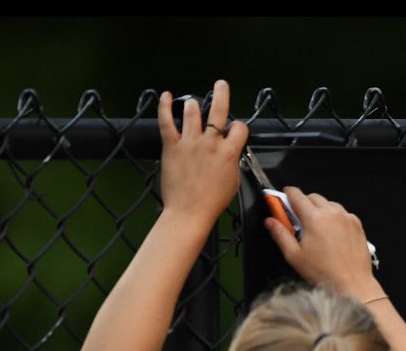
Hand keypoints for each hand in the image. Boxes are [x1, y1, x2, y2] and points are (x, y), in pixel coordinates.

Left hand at [157, 80, 247, 227]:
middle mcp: (211, 143)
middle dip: (221, 94)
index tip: (235, 131)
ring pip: (193, 112)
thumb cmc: (213, 202)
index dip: (239, 128)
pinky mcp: (172, 146)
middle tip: (221, 84)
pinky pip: (167, 121)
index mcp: (229, 153)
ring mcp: (190, 142)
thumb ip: (232, 162)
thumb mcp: (233, 182)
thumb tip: (229, 153)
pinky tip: (167, 96)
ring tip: (194, 102)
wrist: (190, 212)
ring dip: (195, 104)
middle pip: (218, 111)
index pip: (239, 128)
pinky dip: (166, 106)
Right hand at [265, 186, 377, 296]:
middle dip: (303, 202)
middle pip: (313, 197)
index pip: (296, 195)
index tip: (284, 196)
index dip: (288, 193)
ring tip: (316, 226)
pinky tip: (332, 231)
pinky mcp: (357, 225)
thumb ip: (280, 234)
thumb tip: (270, 222)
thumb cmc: (324, 272)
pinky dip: (335, 217)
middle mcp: (332, 214)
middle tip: (298, 217)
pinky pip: (343, 213)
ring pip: (329, 203)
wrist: (352, 283)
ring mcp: (347, 218)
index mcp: (314, 218)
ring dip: (320, 209)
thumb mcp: (294, 255)